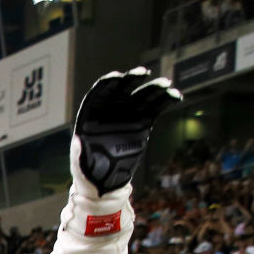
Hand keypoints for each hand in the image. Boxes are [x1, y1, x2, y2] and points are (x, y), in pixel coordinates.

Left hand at [73, 67, 181, 197]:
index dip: (108, 84)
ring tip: (166, 84)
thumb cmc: (89, 170)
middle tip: (143, 73)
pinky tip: (176, 96)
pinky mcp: (142, 123)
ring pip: (142, 97)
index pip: (99, 94)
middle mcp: (111, 111)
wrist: (106, 180)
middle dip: (132, 80)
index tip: (117, 77)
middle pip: (122, 90)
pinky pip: (155, 108)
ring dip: (154, 88)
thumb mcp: (81, 163)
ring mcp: (128, 115)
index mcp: (92, 116)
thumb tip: (77, 142)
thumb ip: (79, 153)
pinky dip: (165, 101)